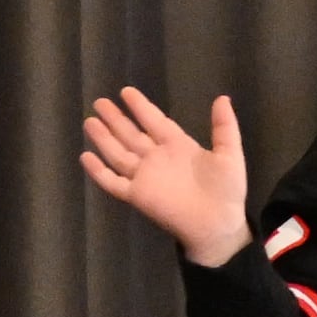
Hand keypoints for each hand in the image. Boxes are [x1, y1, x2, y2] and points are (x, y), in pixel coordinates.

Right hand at [79, 87, 251, 265]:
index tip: (126, 92)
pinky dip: (99, 171)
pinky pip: (113, 182)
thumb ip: (224, 127)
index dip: (140, 107)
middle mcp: (157, 158)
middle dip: (115, 119)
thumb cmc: (227, 190)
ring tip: (89, 121)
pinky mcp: (137, 195)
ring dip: (104, 138)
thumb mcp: (230, 154)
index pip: (154, 121)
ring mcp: (145, 176)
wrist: (219, 224)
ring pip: (118, 153)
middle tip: (99, 102)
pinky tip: (85, 157)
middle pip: (131, 134)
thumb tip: (223, 98)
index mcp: (177, 146)